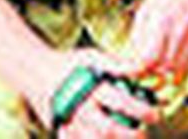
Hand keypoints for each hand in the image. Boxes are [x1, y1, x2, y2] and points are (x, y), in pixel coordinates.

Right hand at [32, 49, 157, 138]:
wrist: (31, 70)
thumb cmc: (67, 63)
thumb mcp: (89, 56)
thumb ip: (116, 63)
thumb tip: (142, 69)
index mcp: (86, 85)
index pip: (119, 101)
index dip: (142, 109)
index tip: (156, 114)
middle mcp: (76, 104)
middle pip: (107, 128)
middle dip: (131, 135)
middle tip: (144, 134)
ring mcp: (66, 120)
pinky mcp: (58, 128)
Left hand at [128, 0, 187, 80]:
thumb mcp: (145, 10)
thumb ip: (139, 36)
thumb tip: (133, 60)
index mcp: (160, 22)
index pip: (149, 58)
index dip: (139, 69)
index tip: (132, 70)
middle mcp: (180, 31)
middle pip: (164, 67)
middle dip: (153, 72)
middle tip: (146, 69)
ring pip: (180, 70)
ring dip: (167, 73)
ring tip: (159, 65)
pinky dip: (182, 70)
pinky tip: (174, 62)